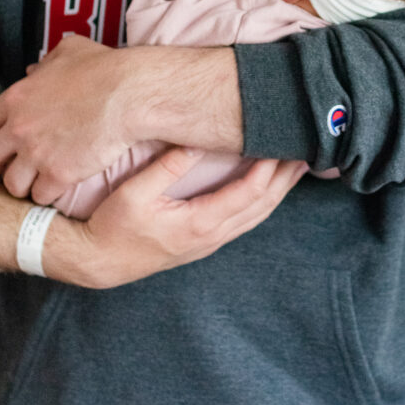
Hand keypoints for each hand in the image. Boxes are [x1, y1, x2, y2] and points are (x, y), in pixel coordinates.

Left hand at [0, 36, 133, 202]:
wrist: (129, 95)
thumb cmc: (106, 70)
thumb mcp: (71, 51)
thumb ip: (47, 62)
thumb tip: (36, 70)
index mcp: (18, 98)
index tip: (9, 140)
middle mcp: (20, 127)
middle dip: (2, 164)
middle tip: (16, 167)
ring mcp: (37, 153)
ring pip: (12, 184)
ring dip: (24, 185)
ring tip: (37, 183)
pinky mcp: (58, 174)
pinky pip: (41, 195)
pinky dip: (49, 194)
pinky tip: (59, 187)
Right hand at [54, 146, 307, 287]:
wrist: (98, 263)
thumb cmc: (111, 226)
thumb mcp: (134, 193)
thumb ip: (168, 167)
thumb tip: (197, 141)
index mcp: (200, 222)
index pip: (250, 192)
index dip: (270, 167)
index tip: (283, 143)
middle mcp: (212, 236)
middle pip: (263, 205)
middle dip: (285, 178)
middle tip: (306, 150)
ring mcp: (210, 242)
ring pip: (257, 215)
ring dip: (278, 191)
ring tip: (295, 166)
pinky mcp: (203, 241)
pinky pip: (245, 220)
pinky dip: (262, 201)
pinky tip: (267, 188)